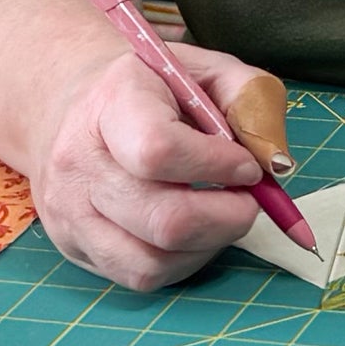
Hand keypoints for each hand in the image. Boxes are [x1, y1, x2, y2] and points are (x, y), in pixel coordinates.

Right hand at [32, 41, 286, 290]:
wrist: (70, 103)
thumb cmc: (150, 88)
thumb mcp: (204, 69)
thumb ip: (250, 100)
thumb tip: (275, 162)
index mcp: (110, 102)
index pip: (158, 150)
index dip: (217, 167)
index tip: (246, 165)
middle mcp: (78, 160)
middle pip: (163, 220)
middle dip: (227, 218)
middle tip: (248, 200)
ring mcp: (69, 210)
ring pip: (152, 262)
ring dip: (207, 247)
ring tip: (221, 215)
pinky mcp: (72, 245)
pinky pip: (139, 276)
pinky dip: (181, 263)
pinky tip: (193, 234)